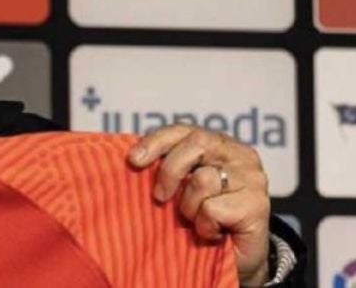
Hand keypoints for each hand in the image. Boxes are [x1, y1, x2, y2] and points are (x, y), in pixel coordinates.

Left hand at [128, 124, 271, 286]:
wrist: (236, 258)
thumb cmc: (203, 218)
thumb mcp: (181, 188)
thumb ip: (167, 167)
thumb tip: (131, 158)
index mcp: (218, 143)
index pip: (183, 130)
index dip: (156, 141)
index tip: (133, 160)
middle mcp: (239, 154)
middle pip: (197, 144)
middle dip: (170, 170)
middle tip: (160, 197)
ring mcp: (252, 178)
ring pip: (202, 180)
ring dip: (189, 207)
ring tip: (196, 220)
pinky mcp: (257, 205)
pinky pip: (212, 209)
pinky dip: (204, 225)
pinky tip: (213, 232)